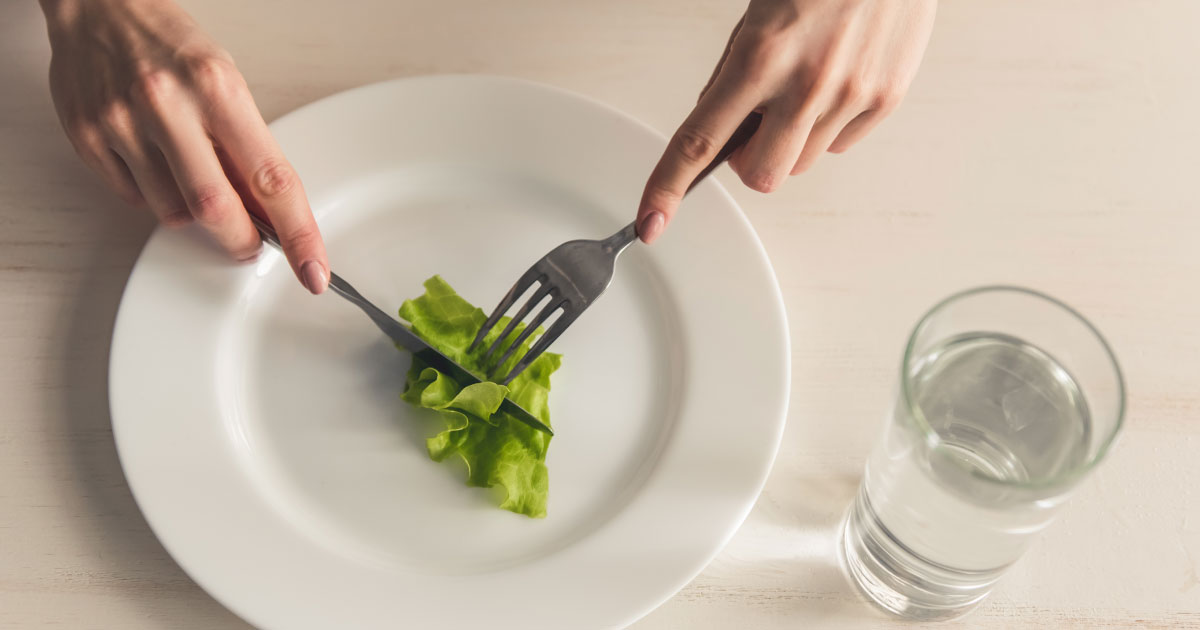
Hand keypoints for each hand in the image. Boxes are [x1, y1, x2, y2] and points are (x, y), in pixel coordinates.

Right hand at [40, 0, 329, 293]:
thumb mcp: (226, 84)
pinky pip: (135, 200)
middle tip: (252, 244)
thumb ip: (246, 149)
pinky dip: (155, 196)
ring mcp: (122, 123)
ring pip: (174, 213)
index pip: (271, 179)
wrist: (98, 8)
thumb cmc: (171, 47)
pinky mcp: (89, 140)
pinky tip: (155, 160)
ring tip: (190, 169)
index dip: (298, 234)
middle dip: (242, 240)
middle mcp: (168, 105)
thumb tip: (271, 216)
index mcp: (217, 88)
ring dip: (194, 213)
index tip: (313, 270)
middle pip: (216, 209)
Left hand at [636, 0, 935, 242]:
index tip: (652, 222)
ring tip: (803, 87)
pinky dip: (829, 127)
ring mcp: (850, 94)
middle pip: (761, 176)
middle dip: (751, 162)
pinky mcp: (886, 98)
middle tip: (756, 125)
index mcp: (760, 57)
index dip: (669, 187)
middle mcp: (806, 83)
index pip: (700, 141)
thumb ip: (732, 73)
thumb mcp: (756, 14)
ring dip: (790, 142)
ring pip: (800, 164)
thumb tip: (715, 129)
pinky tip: (836, 82)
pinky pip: (840, 145)